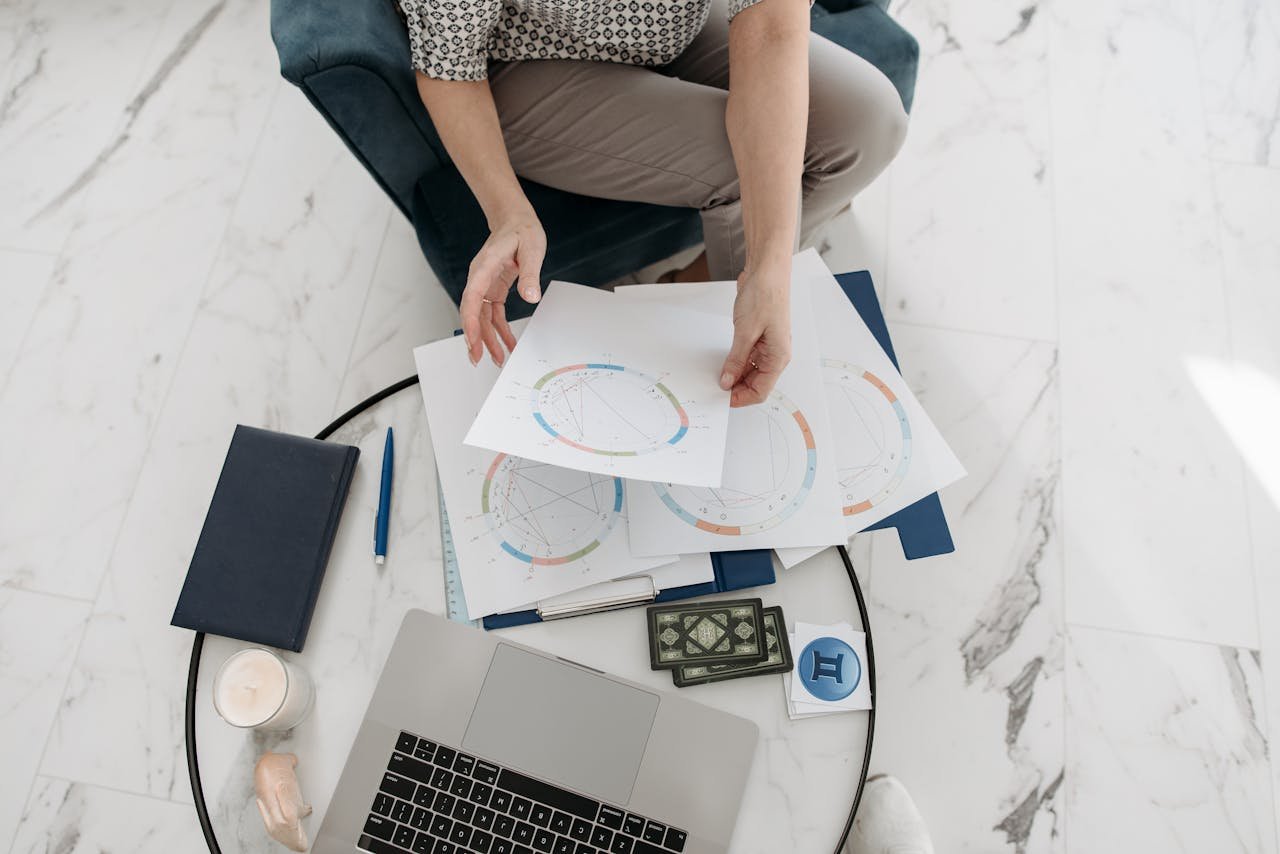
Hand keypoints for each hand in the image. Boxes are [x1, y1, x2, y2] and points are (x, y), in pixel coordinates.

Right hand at [460, 207, 546, 365]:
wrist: (516, 220)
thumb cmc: (522, 230)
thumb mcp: (532, 248)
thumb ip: (530, 273)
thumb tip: (531, 296)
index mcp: (484, 267)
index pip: (471, 298)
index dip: (470, 322)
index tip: (472, 341)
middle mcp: (479, 277)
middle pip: (472, 312)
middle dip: (475, 337)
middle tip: (479, 358)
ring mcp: (484, 285)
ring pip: (481, 317)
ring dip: (488, 338)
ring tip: (496, 358)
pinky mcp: (493, 289)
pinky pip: (493, 314)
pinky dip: (499, 329)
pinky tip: (507, 343)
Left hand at [719, 264, 791, 406]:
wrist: (766, 271)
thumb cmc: (765, 296)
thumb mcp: (745, 331)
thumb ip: (736, 360)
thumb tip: (727, 381)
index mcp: (778, 356)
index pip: (761, 391)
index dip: (741, 398)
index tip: (722, 399)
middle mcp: (775, 354)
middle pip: (756, 384)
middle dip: (736, 388)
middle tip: (715, 388)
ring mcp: (767, 346)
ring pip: (750, 372)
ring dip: (734, 376)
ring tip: (717, 376)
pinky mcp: (758, 338)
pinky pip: (747, 358)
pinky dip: (735, 363)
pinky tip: (723, 363)